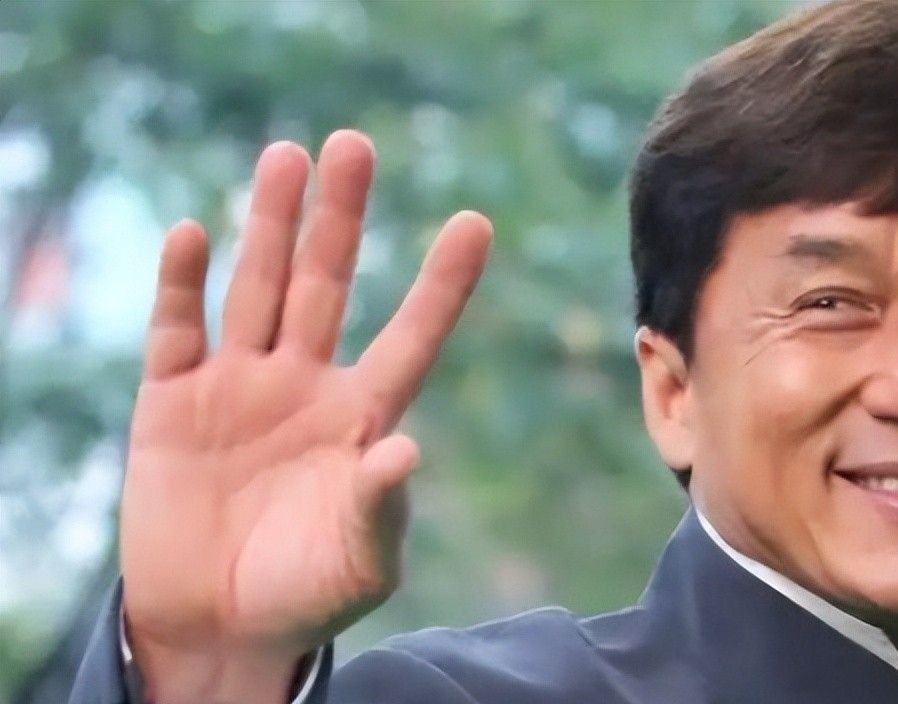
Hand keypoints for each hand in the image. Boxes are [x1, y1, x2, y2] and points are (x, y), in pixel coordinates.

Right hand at [119, 130, 491, 702]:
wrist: (220, 628)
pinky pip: (176, 332)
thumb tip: (405, 448)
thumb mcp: (361, 561)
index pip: (412, 336)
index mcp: (363, 416)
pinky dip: (182, 285)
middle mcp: (305, 385)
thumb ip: (380, 506)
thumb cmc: (308, 595)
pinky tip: (194, 235)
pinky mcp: (172, 403)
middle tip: (354, 146)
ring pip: (257, 289)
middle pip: (327, 285)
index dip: (442, 283)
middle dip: (339, 219)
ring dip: (268, 226)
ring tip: (286, 156)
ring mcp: (238, 386)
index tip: (476, 222)